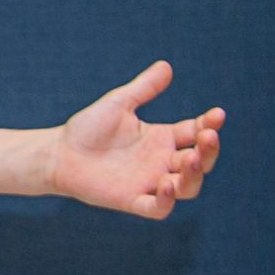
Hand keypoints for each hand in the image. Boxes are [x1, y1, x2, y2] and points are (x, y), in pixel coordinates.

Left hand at [49, 61, 224, 218]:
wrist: (58, 152)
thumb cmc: (89, 128)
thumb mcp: (119, 104)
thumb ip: (144, 88)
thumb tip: (166, 65)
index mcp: (162, 139)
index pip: (196, 133)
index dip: (209, 125)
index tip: (217, 114)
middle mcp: (162, 162)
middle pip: (199, 161)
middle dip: (208, 151)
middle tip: (208, 136)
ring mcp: (149, 183)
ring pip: (186, 187)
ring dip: (193, 175)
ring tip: (190, 158)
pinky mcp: (132, 200)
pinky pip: (157, 208)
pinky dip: (165, 201)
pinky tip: (165, 185)